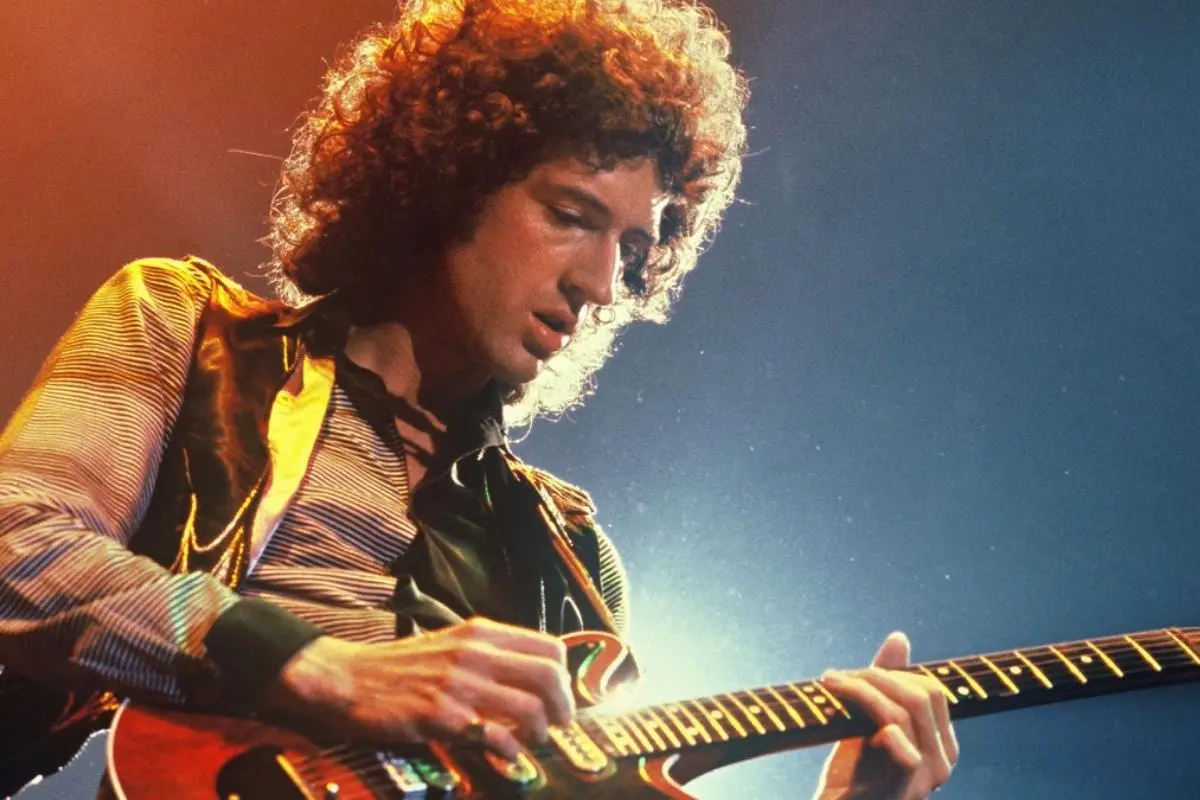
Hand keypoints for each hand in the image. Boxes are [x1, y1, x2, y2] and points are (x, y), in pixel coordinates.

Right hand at [263, 617, 573, 759]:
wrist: (347, 678)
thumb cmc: (399, 667)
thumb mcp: (450, 644)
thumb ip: (488, 655)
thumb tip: (529, 677)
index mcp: (481, 633)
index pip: (549, 648)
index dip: (565, 678)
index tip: (561, 698)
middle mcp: (476, 653)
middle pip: (549, 676)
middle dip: (563, 707)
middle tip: (558, 725)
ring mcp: (460, 684)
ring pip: (530, 707)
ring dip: (541, 732)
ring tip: (533, 743)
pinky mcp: (442, 715)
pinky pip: (496, 735)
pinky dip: (510, 750)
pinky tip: (506, 756)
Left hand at [814, 632, 958, 799]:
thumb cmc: (854, 772)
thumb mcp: (871, 721)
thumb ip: (886, 682)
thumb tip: (899, 637)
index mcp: (942, 744)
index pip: (932, 690)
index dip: (892, 673)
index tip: (854, 673)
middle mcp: (943, 761)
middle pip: (920, 696)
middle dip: (875, 676)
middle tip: (835, 677)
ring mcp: (926, 778)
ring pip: (903, 713)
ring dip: (861, 690)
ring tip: (830, 685)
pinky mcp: (904, 789)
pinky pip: (902, 748)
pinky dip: (876, 723)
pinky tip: (847, 719)